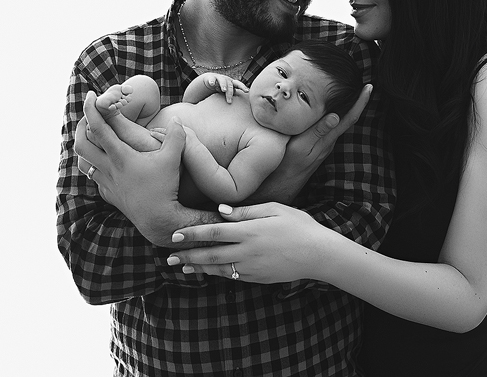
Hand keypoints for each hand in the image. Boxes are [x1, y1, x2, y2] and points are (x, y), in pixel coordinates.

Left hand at [76, 91, 187, 245]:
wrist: (158, 219)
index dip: (91, 109)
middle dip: (81, 126)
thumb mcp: (173, 159)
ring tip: (94, 138)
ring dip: (86, 147)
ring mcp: (106, 182)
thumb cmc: (165, 187)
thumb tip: (176, 119)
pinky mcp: (110, 194)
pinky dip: (94, 166)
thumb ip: (176, 136)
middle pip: (81, 143)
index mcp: (121, 155)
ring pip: (84, 161)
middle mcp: (108, 168)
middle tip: (89, 117)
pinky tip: (104, 164)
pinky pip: (94, 177)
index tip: (91, 96)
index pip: (98, 127)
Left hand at [167, 203, 328, 283]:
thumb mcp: (276, 209)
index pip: (214, 232)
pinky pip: (231, 275)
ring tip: (182, 266)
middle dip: (187, 254)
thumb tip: (221, 211)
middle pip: (210, 253)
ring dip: (198, 266)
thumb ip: (246, 211)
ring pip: (218, 267)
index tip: (175, 234)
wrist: (318, 254)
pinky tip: (207, 270)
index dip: (192, 234)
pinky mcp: (257, 277)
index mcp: (250, 231)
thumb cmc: (299, 226)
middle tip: (168, 257)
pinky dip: (216, 273)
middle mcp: (247, 251)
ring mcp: (251, 267)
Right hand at [201, 73, 247, 103]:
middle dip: (230, 93)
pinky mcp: (211, 78)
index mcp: (232, 83)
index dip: (243, 87)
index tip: (247, 91)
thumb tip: (242, 107)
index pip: (239, 85)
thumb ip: (233, 96)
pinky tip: (212, 84)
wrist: (211, 80)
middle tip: (229, 102)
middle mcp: (227, 80)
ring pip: (222, 81)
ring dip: (224, 85)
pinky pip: (212, 79)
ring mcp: (219, 78)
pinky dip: (212, 81)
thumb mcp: (228, 92)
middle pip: (230, 85)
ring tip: (224, 90)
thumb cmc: (222, 88)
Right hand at [251, 84, 372, 201]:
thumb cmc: (286, 165)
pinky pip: (328, 126)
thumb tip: (336, 116)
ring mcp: (323, 144)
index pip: (350, 118)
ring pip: (338, 122)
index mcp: (328, 139)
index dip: (361, 102)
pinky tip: (328, 107)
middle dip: (356, 101)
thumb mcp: (300, 146)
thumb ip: (317, 132)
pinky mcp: (315, 146)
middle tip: (362, 83)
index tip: (369, 87)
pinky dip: (332, 113)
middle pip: (348, 117)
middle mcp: (329, 141)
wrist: (280, 186)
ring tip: (348, 89)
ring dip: (345, 106)